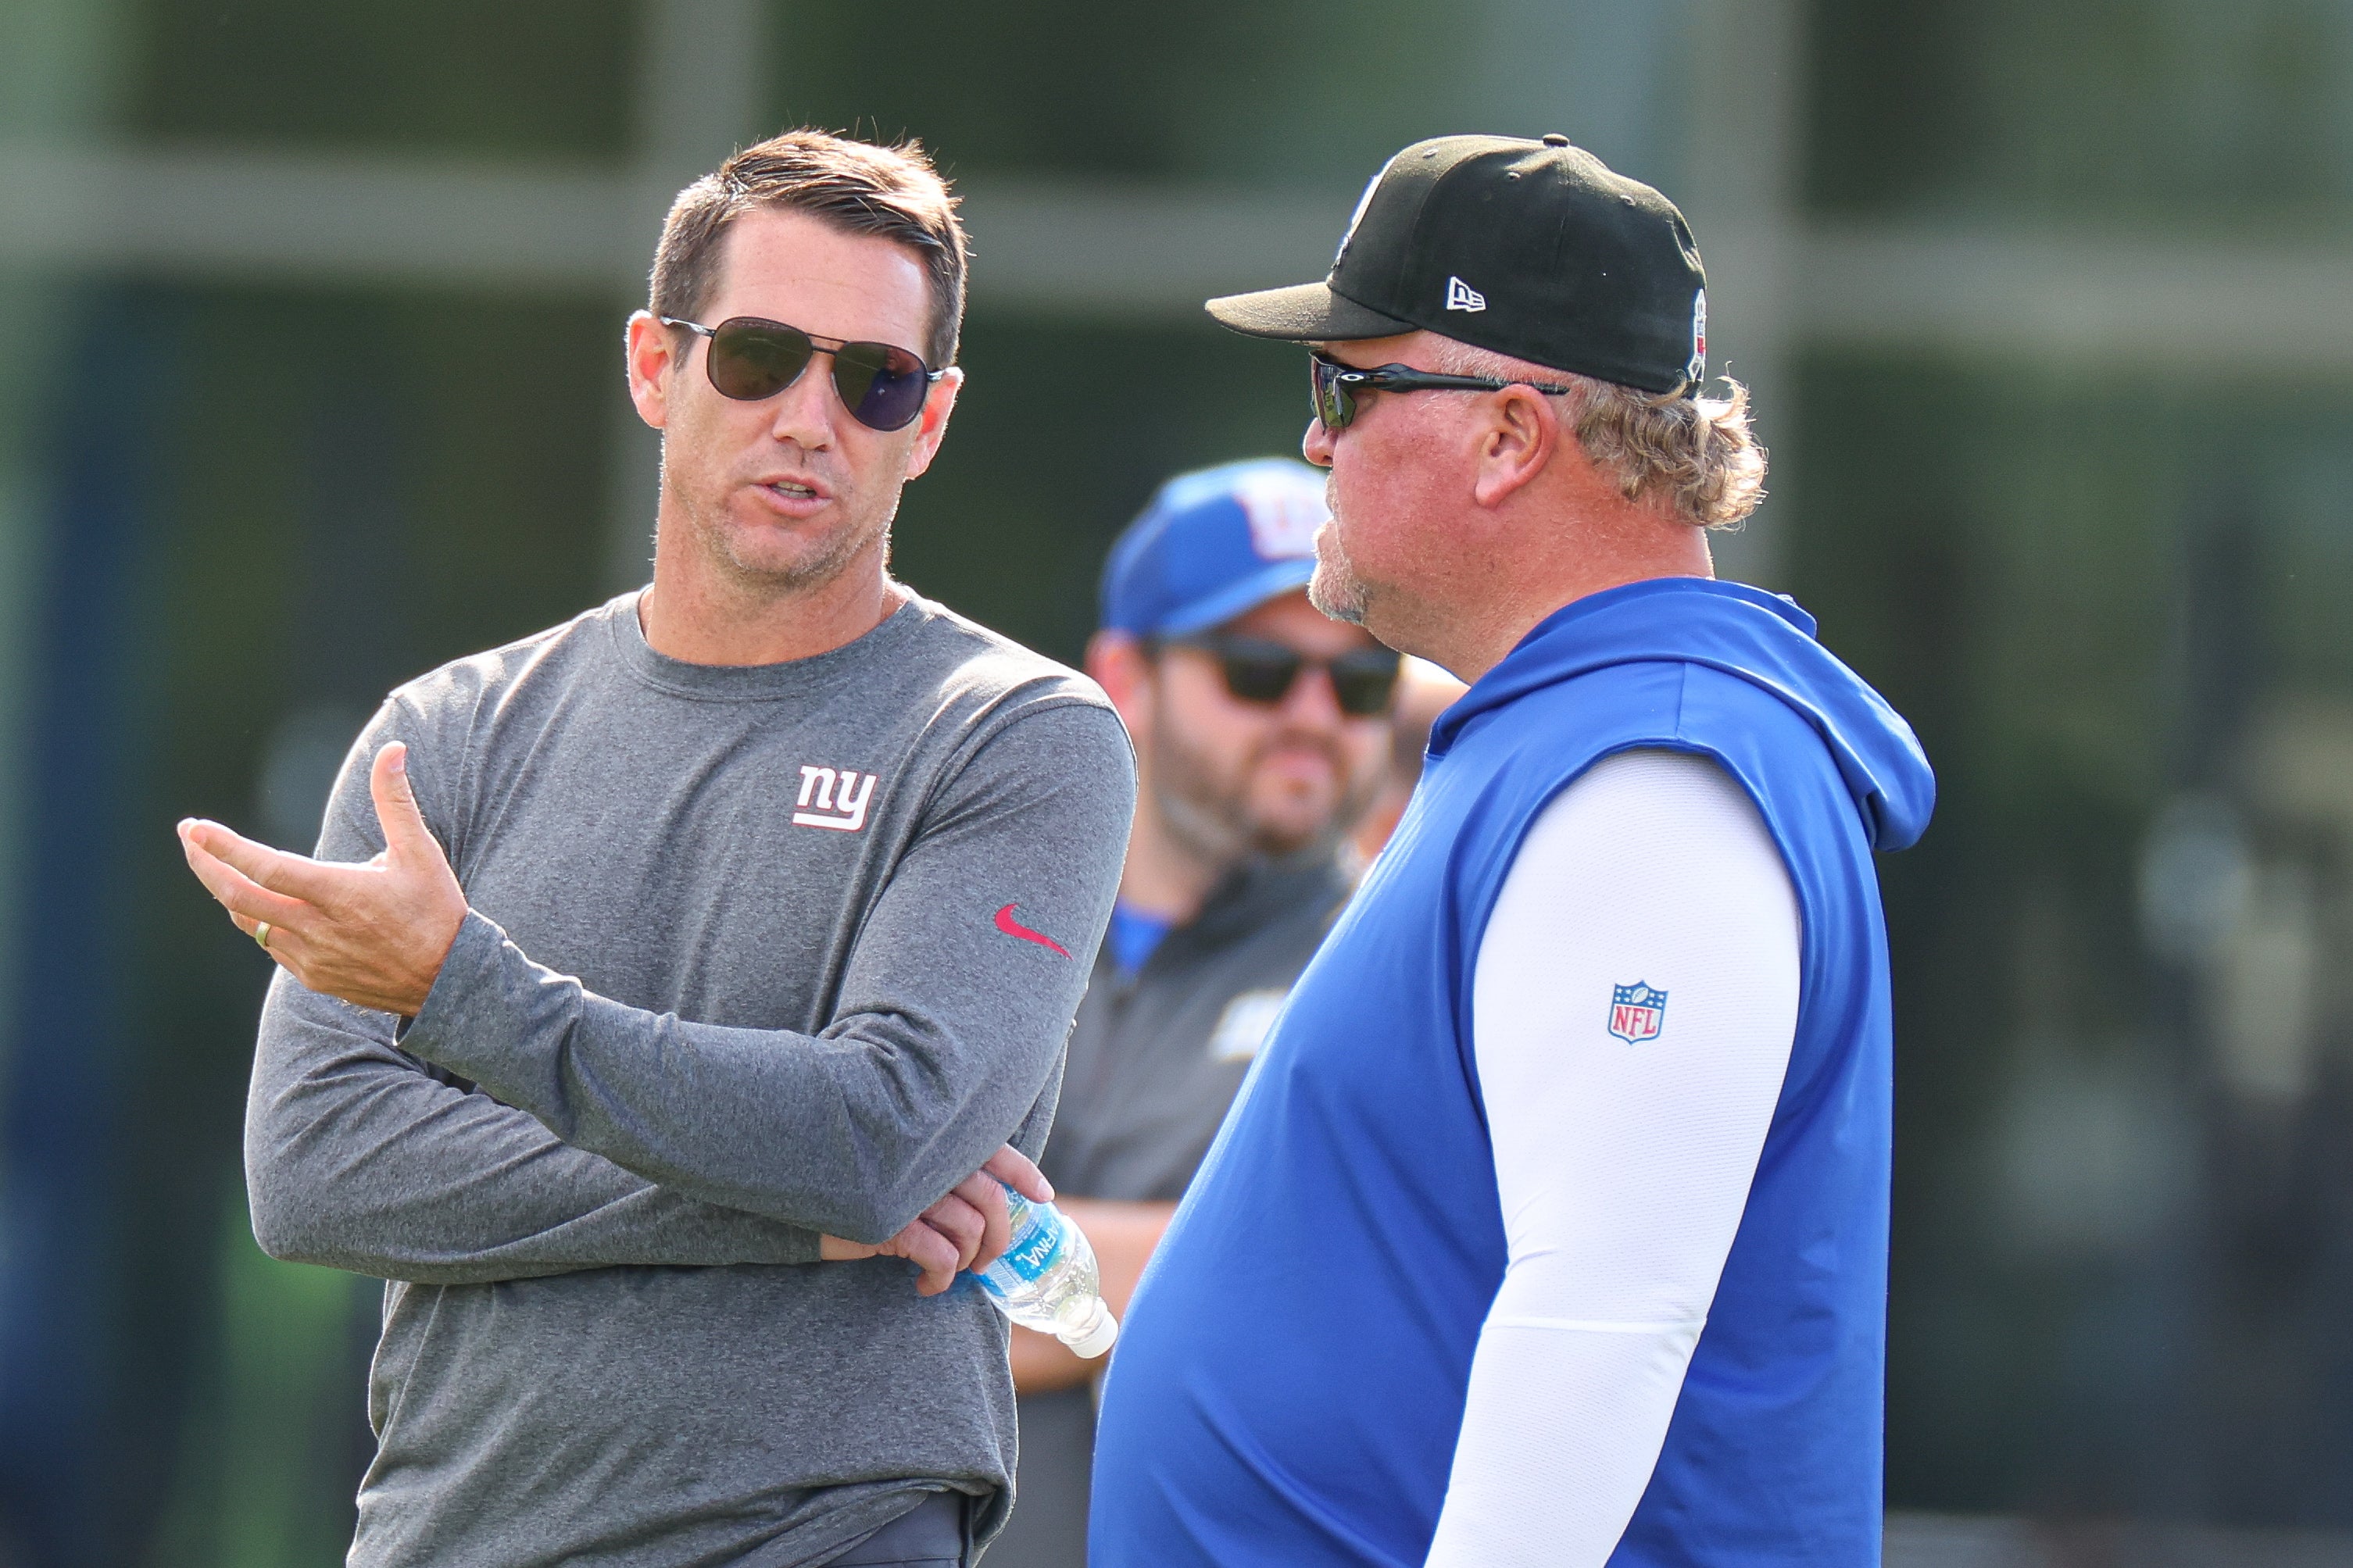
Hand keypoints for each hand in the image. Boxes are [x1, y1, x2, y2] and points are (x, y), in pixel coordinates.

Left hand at [177, 742, 468, 1017]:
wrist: (449, 982)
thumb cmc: (436, 911)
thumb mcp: (421, 853)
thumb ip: (396, 801)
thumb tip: (393, 749)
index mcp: (341, 894)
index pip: (266, 868)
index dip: (225, 847)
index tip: (195, 828)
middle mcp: (317, 929)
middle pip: (238, 897)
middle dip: (204, 864)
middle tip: (188, 837)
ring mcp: (311, 957)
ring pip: (248, 922)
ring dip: (226, 890)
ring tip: (215, 865)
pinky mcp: (313, 977)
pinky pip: (270, 945)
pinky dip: (256, 918)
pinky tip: (259, 902)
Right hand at [820, 1145, 1054, 1295]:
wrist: (791, 1183)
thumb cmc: (846, 1176)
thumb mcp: (895, 1163)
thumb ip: (931, 1165)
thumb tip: (977, 1200)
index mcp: (934, 1137)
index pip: (995, 1149)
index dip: (1024, 1174)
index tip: (1043, 1197)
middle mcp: (928, 1159)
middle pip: (992, 1198)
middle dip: (1001, 1236)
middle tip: (986, 1260)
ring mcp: (911, 1190)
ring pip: (972, 1230)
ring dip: (970, 1260)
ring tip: (953, 1272)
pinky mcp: (890, 1222)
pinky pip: (940, 1255)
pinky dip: (941, 1277)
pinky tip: (925, 1285)